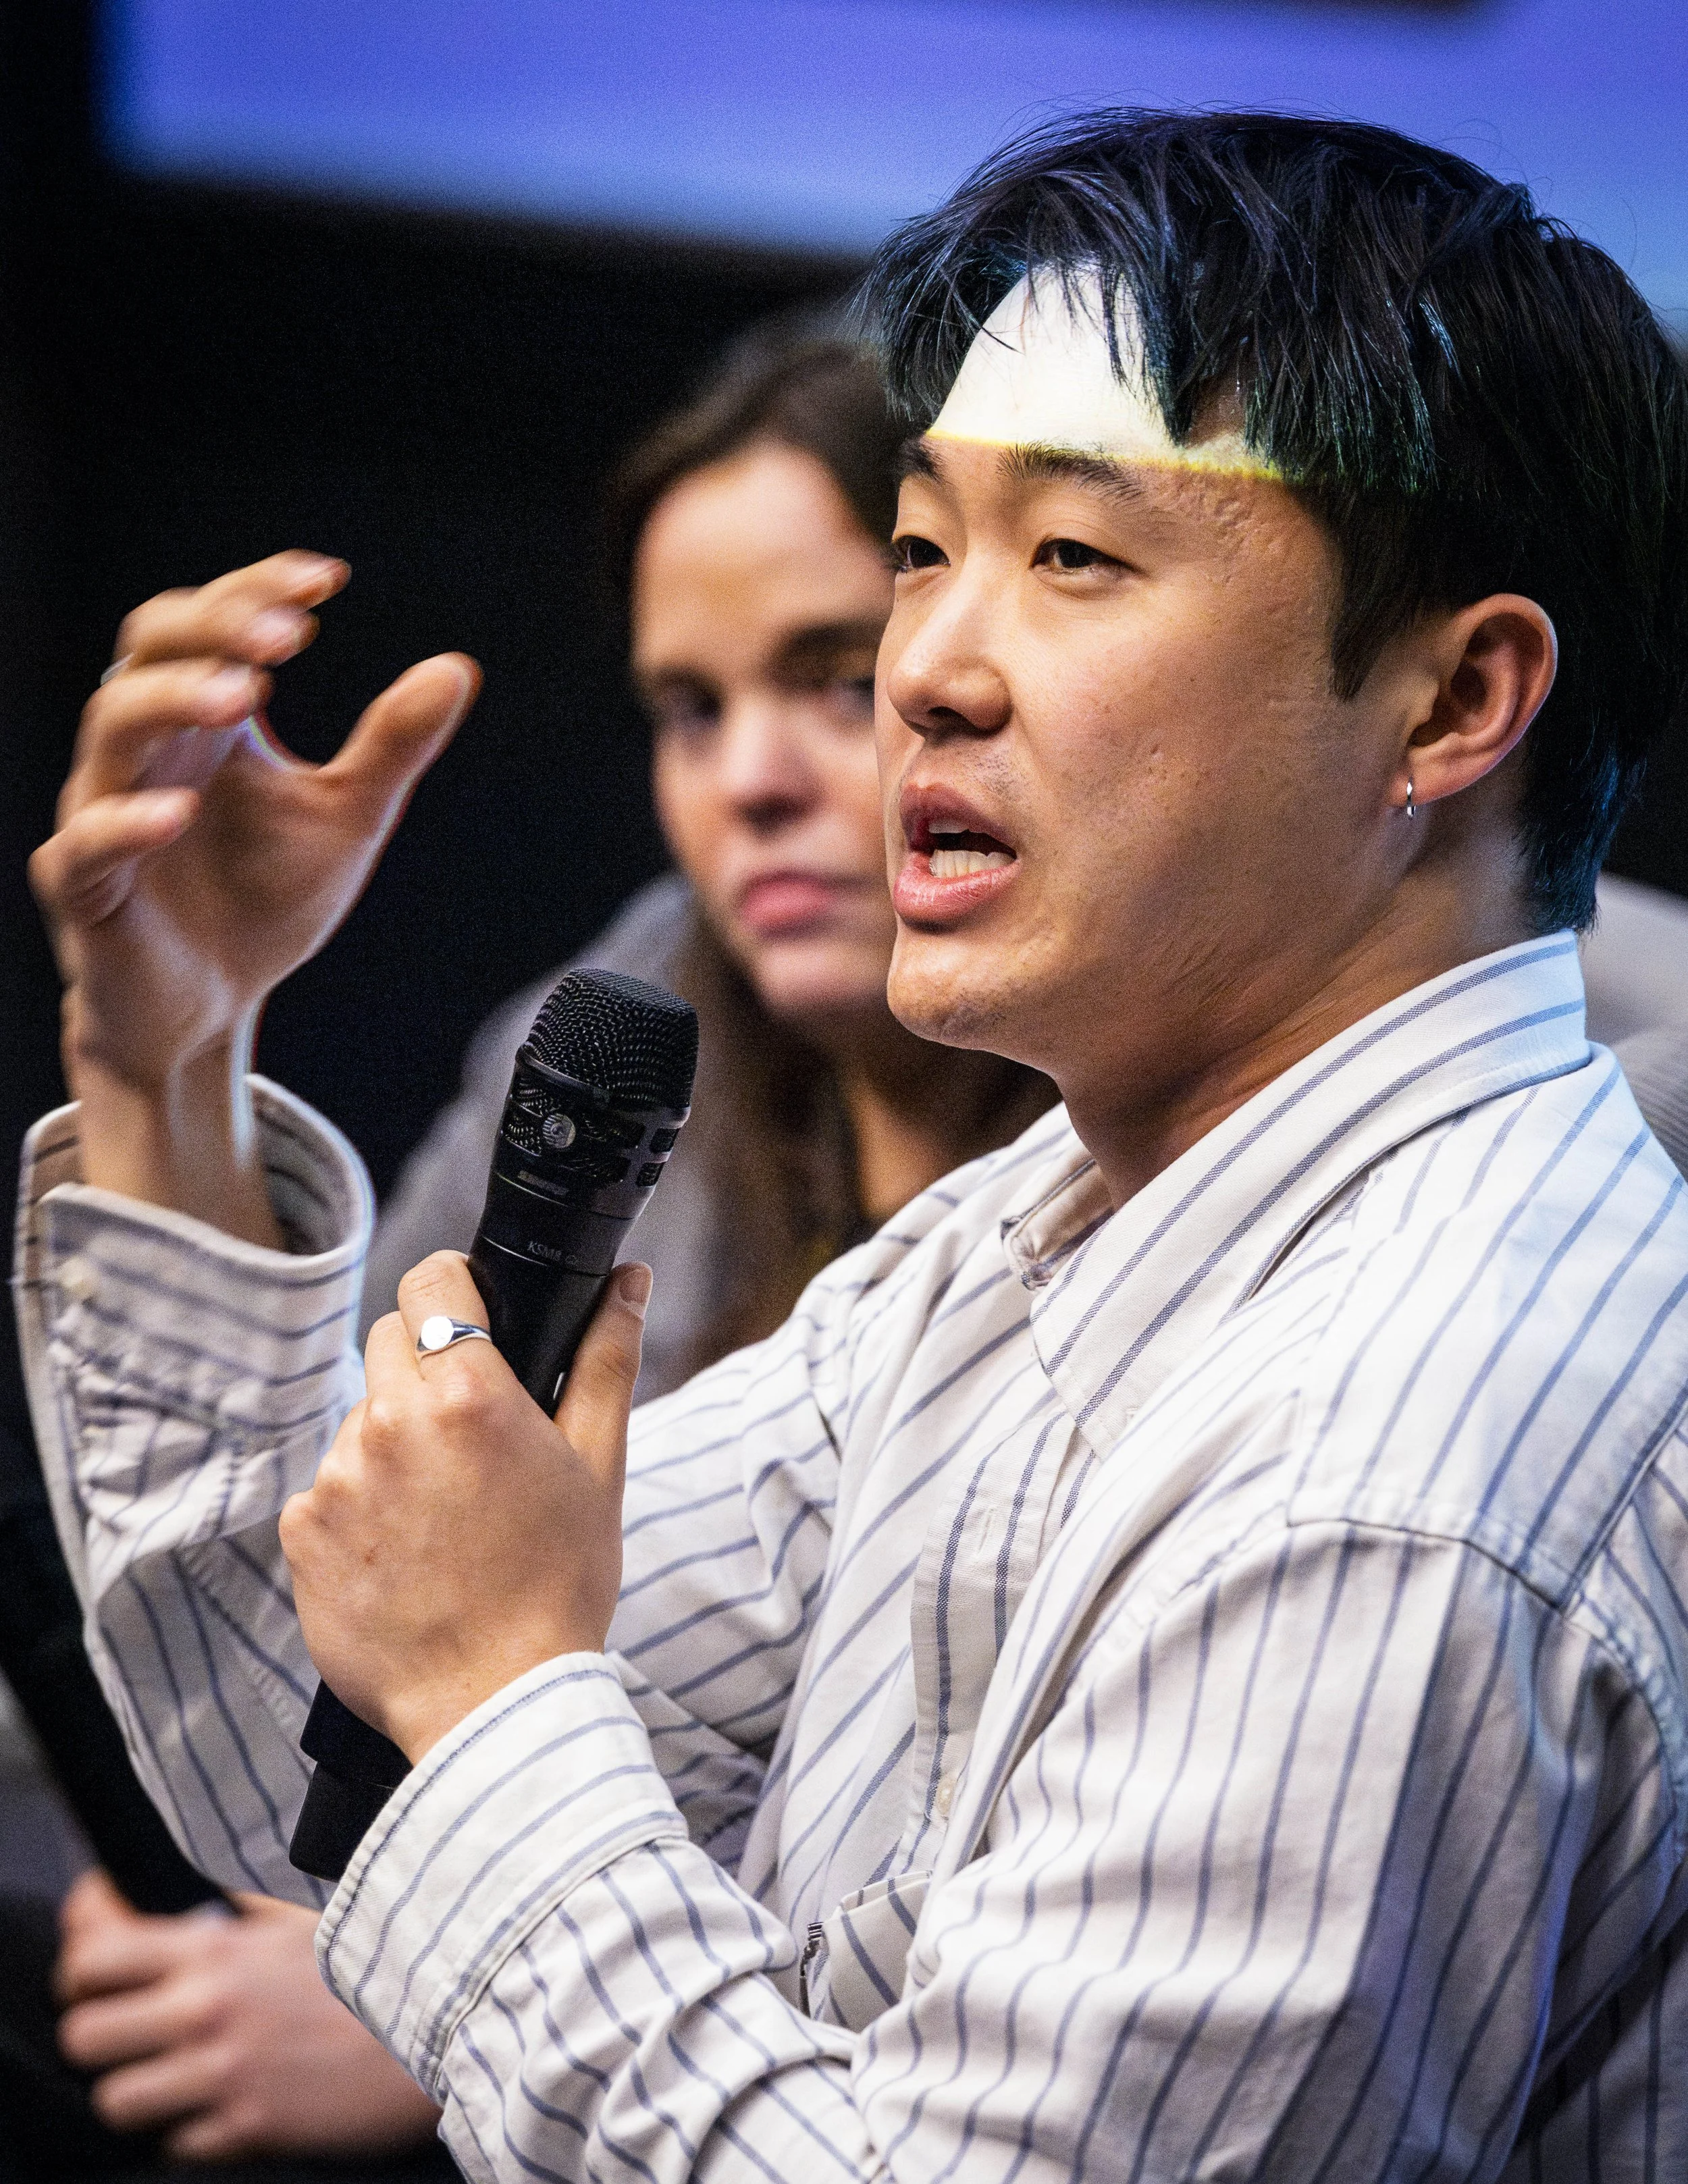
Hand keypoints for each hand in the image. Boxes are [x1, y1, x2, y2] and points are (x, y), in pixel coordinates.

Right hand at [28, 551, 478, 1240]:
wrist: (214, 1007)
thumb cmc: (265, 902)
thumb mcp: (347, 818)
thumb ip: (392, 746)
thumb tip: (457, 668)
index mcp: (202, 723)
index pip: (208, 624)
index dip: (256, 591)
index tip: (325, 581)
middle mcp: (147, 751)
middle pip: (148, 651)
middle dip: (213, 628)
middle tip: (286, 633)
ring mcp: (106, 812)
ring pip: (112, 727)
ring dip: (175, 701)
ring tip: (243, 697)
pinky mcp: (84, 887)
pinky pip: (86, 843)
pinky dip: (129, 822)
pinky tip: (181, 813)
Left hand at [54, 1871, 440, 2160]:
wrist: (438, 2023)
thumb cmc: (369, 1967)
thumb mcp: (298, 1918)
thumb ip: (232, 1912)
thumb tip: (177, 1899)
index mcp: (216, 1950)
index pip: (93, 1951)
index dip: (79, 1952)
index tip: (94, 1950)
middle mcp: (207, 2013)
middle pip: (83, 2033)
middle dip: (96, 2026)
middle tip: (126, 2020)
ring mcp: (223, 2077)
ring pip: (114, 2098)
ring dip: (134, 2085)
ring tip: (167, 2069)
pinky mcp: (246, 2131)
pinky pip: (173, 2143)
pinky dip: (186, 2126)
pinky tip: (216, 2099)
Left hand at [280, 1250, 651, 1761]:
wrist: (494, 1706)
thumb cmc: (559, 1587)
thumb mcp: (600, 1465)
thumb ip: (607, 1358)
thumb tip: (629, 1279)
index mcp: (468, 1395)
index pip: (430, 1281)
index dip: (454, 1291)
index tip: (472, 1322)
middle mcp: (390, 1424)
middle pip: (388, 1343)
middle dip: (427, 1369)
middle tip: (473, 1438)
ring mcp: (337, 1479)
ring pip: (360, 1419)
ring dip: (394, 1443)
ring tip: (444, 1513)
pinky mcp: (301, 1532)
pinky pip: (329, 1487)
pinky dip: (360, 1506)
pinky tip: (405, 1552)